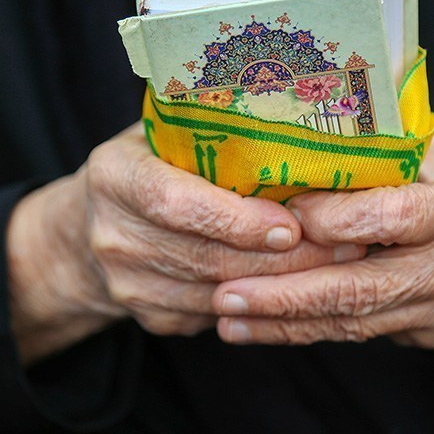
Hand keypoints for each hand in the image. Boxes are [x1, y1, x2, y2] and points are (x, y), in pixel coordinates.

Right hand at [7, 123, 362, 363]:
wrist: (89, 228)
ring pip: (218, 293)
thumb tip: (302, 117)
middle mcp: (112, 234)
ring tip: (338, 264)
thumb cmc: (150, 165)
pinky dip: (261, 303)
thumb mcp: (164, 134)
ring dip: (282, 284)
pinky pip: (215, 316)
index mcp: (115, 175)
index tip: (291, 225)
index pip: (174, 202)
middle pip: (206, 256)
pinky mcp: (149, 316)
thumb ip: (210, 130)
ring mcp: (126, 283)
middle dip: (282, 257)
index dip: (235, 219)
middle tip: (344, 244)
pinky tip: (300, 285)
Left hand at [213, 133, 433, 379]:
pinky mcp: (425, 334)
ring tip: (228, 320)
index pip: (395, 215)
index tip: (283, 213)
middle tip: (227, 295)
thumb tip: (311, 130)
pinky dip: (307, 330)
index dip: (336, 218)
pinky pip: (360, 331)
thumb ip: (393, 149)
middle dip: (289, 297)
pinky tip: (261, 327)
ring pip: (355, 322)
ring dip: (285, 325)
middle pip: (364, 288)